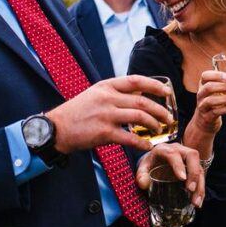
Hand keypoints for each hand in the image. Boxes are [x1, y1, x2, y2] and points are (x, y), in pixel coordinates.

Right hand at [47, 75, 173, 153]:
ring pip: (139, 118)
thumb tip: (137, 95)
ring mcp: (106, 115)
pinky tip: (148, 146)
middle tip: (168, 117)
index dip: (154, 85)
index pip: (136, 81)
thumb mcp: (95, 94)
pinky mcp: (104, 133)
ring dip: (154, 125)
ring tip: (160, 130)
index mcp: (106, 86)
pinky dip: (142, 143)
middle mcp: (108, 98)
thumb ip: (114, 93)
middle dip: (159, 110)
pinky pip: (130, 138)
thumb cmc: (77, 112)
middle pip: (142, 102)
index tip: (167, 92)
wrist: (57, 128)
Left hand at [135, 143, 204, 206]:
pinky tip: (198, 201)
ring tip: (196, 202)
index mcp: (165, 149)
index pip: (174, 154)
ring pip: (199, 166)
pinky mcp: (193, 166)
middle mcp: (179, 150)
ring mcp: (188, 158)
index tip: (182, 178)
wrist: (156, 160)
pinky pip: (201, 175)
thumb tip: (144, 184)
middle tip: (191, 189)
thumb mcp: (143, 168)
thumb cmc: (150, 164)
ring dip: (200, 185)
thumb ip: (141, 175)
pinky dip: (201, 189)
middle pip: (192, 156)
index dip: (179, 165)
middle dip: (194, 173)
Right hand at [191, 70, 225, 136]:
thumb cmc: (216, 99)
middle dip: (224, 87)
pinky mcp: (207, 117)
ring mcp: (202, 106)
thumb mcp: (222, 88)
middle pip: (209, 87)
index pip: (205, 76)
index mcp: (204, 84)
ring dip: (225, 99)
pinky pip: (215, 112)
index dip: (216, 75)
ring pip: (210, 101)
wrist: (205, 121)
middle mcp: (201, 94)